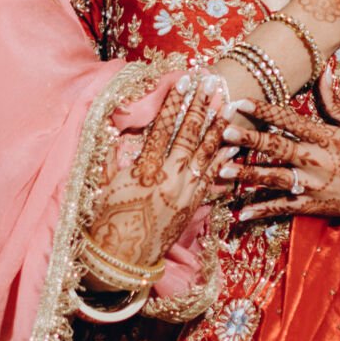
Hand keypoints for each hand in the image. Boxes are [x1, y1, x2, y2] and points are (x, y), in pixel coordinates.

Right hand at [85, 75, 231, 279]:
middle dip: (200, 106)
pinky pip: (212, 178)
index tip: (182, 82)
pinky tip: (235, 143)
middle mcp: (167, 178)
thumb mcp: (104, 185)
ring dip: (217, 127)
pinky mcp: (191, 206)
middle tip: (212, 82)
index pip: (161, 128)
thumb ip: (112, 157)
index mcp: (143, 170)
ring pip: (204, 154)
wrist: (122, 259)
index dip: (173, 103)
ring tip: (228, 104)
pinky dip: (224, 159)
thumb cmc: (108, 221)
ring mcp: (183, 192)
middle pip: (187, 135)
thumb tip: (114, 130)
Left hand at [227, 73, 339, 226]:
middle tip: (225, 131)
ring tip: (222, 170)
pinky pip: (284, 208)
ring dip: (248, 174)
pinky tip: (240, 214)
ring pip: (275, 178)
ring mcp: (314, 185)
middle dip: (250, 139)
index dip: (265, 110)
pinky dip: (262, 211)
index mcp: (327, 137)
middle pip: (278, 148)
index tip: (241, 101)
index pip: (290, 120)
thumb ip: (334, 101)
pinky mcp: (314, 205)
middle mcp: (318, 160)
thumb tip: (324, 70)